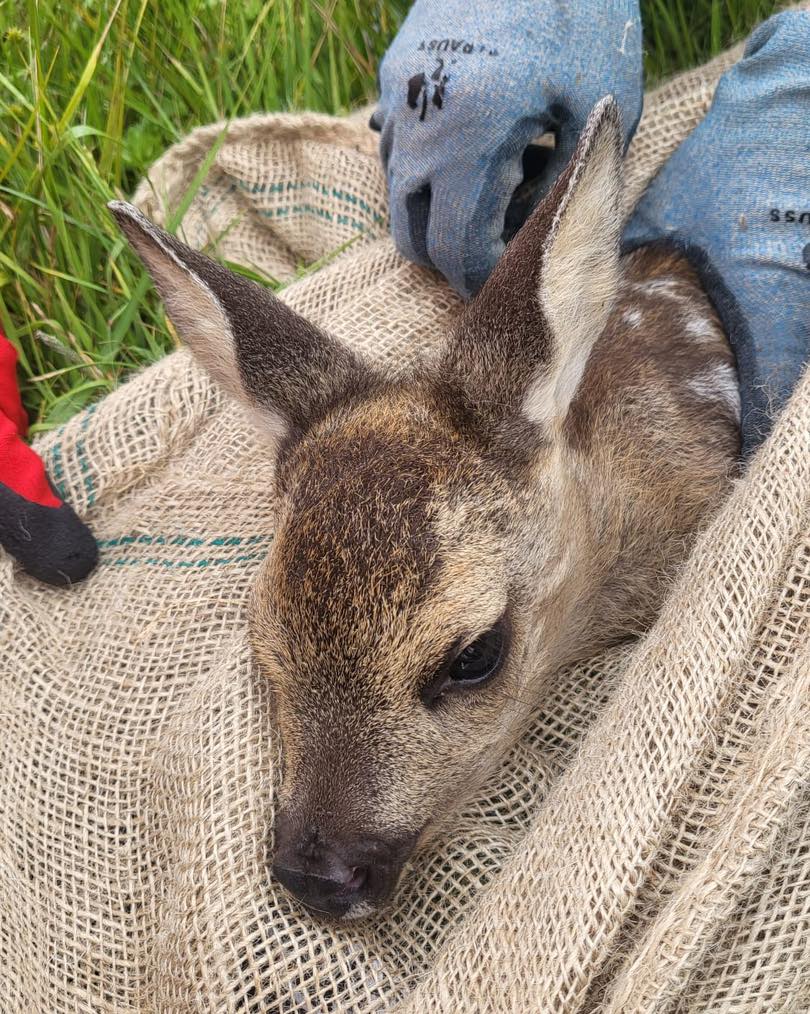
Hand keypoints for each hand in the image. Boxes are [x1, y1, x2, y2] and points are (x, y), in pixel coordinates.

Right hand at [371, 0, 642, 296]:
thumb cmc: (586, 15)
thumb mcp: (601, 108)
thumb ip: (565, 189)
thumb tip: (535, 244)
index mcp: (471, 136)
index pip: (455, 247)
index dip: (480, 278)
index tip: (507, 284)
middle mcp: (418, 123)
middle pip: (411, 234)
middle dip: (451, 257)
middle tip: (498, 250)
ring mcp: (397, 93)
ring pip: (398, 193)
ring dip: (437, 213)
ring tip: (497, 187)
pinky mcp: (393, 69)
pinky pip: (396, 146)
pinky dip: (426, 170)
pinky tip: (476, 149)